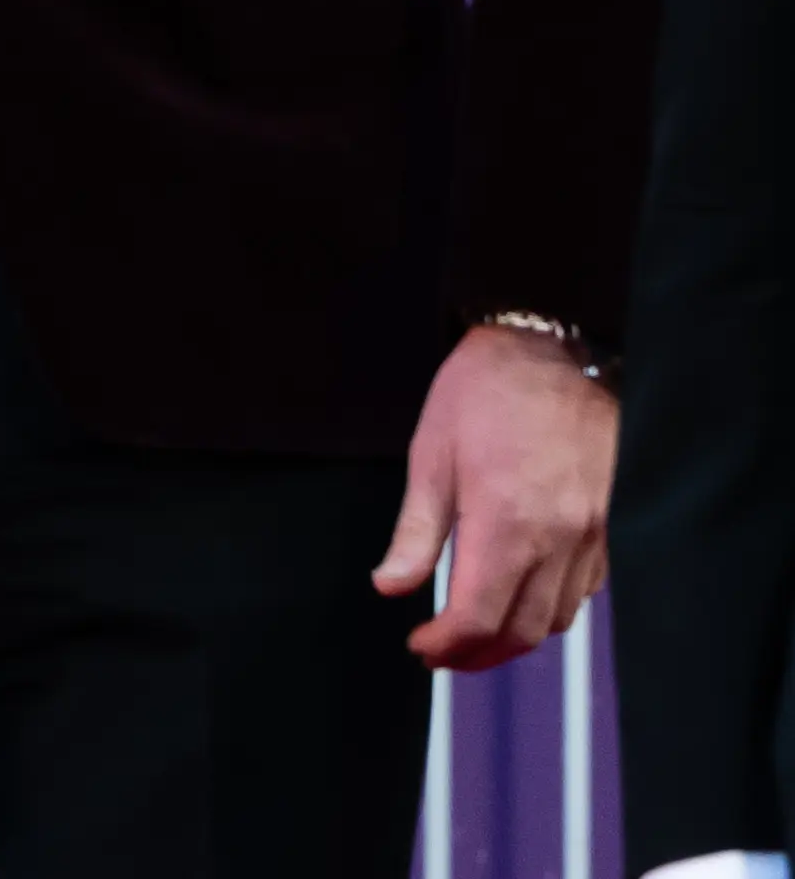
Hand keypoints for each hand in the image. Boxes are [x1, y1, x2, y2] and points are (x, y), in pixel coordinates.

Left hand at [373, 322, 615, 668]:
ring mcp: (594, 536)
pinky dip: (550, 606)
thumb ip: (415, 530)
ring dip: (515, 636)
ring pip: (557, 619)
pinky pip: (585, 590)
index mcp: (507, 523)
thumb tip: (389, 587)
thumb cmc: (484, 391)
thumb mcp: (431, 452)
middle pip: (521, 631)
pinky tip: (521, 592)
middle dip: (477, 654)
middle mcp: (558, 540)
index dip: (446, 645)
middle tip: (442, 651)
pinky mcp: (613, 526)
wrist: (553, 347)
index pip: (478, 617)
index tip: (420, 646)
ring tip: (476, 630)